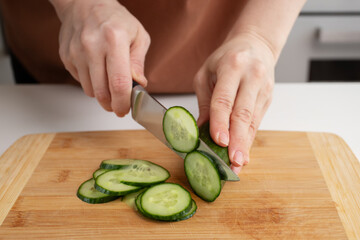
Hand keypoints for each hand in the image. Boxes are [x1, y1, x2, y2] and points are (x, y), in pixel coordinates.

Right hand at [54, 0, 149, 115]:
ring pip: (89, 90)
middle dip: (112, 104)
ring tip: (109, 83)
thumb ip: (138, 62)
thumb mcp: (138, 36)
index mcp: (114, 39)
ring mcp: (76, 52)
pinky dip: (90, 83)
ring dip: (101, 94)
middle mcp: (92, 46)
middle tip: (118, 105)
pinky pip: (79, 81)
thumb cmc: (115, 20)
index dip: (122, 102)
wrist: (85, 4)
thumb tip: (139, 85)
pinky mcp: (66, 57)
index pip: (119, 82)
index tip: (124, 110)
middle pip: (102, 91)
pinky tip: (96, 70)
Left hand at [194, 33, 274, 173]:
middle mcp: (251, 77)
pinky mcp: (268, 98)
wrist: (256, 45)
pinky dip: (249, 139)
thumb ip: (205, 101)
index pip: (224, 99)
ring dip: (245, 144)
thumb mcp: (207, 73)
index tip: (219, 141)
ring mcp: (263, 88)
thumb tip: (201, 129)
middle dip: (238, 140)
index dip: (220, 121)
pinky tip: (244, 153)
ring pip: (253, 121)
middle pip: (243, 113)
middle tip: (232, 161)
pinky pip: (257, 121)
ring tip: (237, 164)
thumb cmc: (226, 58)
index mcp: (232, 67)